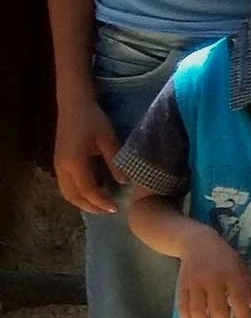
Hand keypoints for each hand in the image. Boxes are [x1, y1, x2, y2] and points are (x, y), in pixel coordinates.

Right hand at [53, 89, 124, 214]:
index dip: (101, 201)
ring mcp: (57, 166)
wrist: (73, 106)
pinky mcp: (58, 163)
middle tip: (108, 211)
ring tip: (100, 205)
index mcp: (75, 163)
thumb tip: (124, 182)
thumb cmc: (93, 120)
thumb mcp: (108, 139)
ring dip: (82, 202)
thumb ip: (114, 161)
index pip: (88, 190)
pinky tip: (91, 191)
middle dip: (90, 207)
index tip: (115, 208)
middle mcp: (62, 168)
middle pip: (74, 197)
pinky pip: (65, 185)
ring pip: (66, 193)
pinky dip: (76, 194)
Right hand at [176, 226, 250, 317]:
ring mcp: (194, 283)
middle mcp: (211, 279)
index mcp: (230, 272)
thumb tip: (249, 307)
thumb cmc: (224, 257)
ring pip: (197, 310)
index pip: (238, 297)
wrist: (197, 243)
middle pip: (215, 307)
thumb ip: (246, 286)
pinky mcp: (181, 286)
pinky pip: (182, 306)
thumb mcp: (240, 266)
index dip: (242, 314)